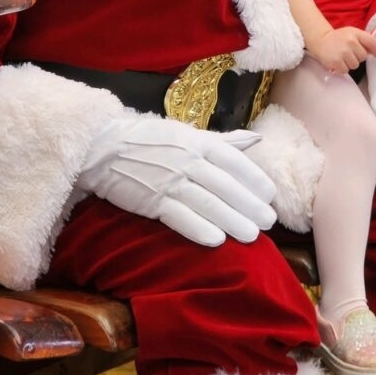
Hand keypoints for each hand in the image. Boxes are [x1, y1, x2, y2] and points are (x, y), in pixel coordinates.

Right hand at [76, 116, 277, 245]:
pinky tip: (216, 241)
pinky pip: (178, 216)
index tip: (271, 195)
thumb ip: (223, 140)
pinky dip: (197, 228)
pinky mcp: (152, 200)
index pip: (233, 160)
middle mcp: (187, 160)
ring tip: (251, 236)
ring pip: (206, 202)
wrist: (105, 148)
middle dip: (249, 204)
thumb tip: (256, 138)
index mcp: (198, 142)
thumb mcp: (188, 134)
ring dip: (231, 220)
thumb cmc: (151, 141)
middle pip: (224, 184)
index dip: (253, 178)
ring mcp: (169, 181)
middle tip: (269, 222)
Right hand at [309, 26, 375, 72]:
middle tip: (350, 53)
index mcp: (355, 33)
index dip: (375, 50)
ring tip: (343, 57)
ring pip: (355, 65)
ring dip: (350, 63)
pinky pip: (346, 70)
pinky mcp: (336, 62)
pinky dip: (342, 68)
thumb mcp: (352, 33)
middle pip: (363, 57)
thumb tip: (374, 52)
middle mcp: (350, 42)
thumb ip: (363, 40)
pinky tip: (338, 61)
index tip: (375, 54)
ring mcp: (343, 52)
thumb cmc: (339, 38)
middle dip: (358, 57)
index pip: (372, 43)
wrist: (321, 41)